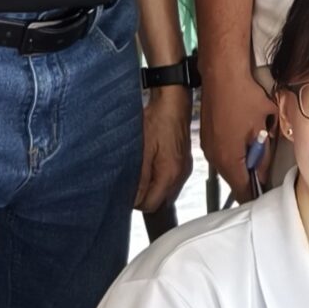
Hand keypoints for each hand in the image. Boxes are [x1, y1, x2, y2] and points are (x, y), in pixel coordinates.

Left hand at [139, 86, 193, 212]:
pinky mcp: (183, 163)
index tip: (124, 192)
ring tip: (139, 174)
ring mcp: (184, 169)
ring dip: (152, 189)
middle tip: (130, 184)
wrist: (173, 103)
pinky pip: (170, 181)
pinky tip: (150, 167)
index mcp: (170, 174)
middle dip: (144, 197)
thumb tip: (133, 199)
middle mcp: (180, 175)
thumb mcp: (142, 150)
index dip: (135, 202)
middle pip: (160, 201)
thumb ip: (140, 177)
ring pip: (165, 192)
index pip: (151, 205)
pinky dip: (159, 180)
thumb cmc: (157, 121)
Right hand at [200, 67, 274, 201]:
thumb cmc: (243, 96)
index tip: (265, 191)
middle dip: (250, 174)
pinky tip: (245, 134)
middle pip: (234, 179)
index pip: (242, 190)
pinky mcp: (206, 136)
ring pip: (228, 165)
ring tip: (257, 145)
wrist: (222, 73)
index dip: (256, 192)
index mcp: (227, 158)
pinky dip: (234, 150)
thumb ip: (264, 154)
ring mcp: (207, 146)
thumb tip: (263, 170)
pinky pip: (222, 152)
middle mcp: (214, 156)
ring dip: (242, 161)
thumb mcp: (263, 127)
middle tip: (265, 164)